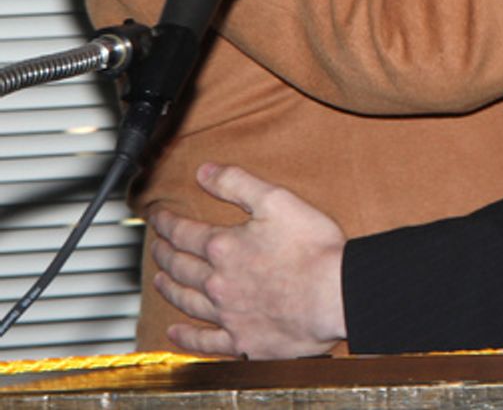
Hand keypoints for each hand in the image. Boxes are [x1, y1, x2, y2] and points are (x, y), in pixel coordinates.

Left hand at [148, 162, 346, 358]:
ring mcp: (228, 314)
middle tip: (156, 247)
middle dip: (164, 254)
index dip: (166, 223)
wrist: (334, 294)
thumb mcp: (276, 199)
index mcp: (224, 246)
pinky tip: (175, 333)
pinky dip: (187, 339)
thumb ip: (237, 183)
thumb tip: (204, 172)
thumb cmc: (312, 247)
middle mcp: (218, 282)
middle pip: (181, 267)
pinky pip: (206, 342)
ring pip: (187, 301)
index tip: (157, 217)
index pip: (184, 233)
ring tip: (159, 281)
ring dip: (170, 290)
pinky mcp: (242, 340)